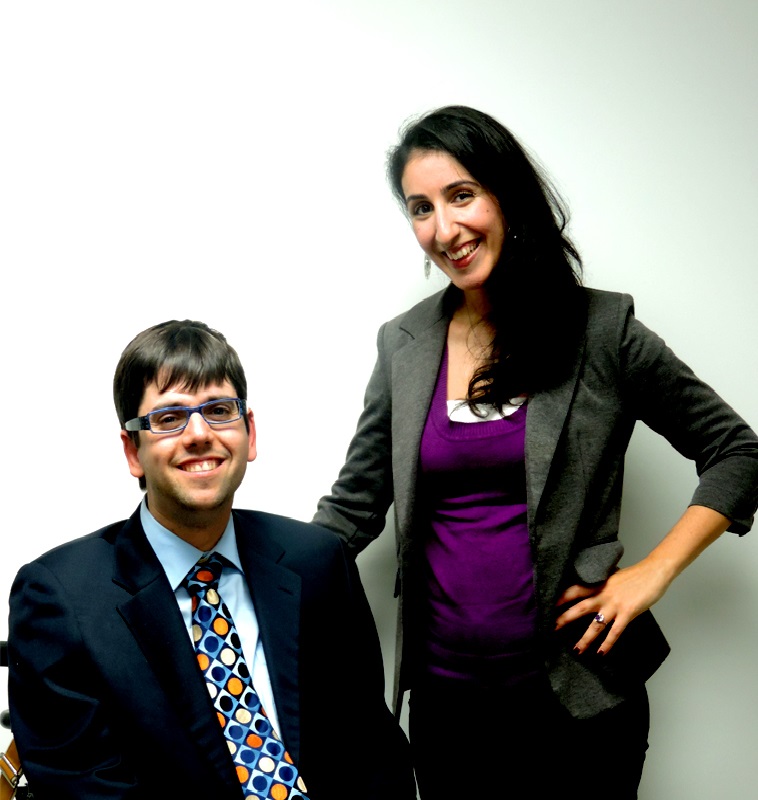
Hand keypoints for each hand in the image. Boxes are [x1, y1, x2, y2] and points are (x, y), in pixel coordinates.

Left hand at [554, 560, 669, 654]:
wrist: (653, 572)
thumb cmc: (634, 575)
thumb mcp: (612, 577)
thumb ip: (601, 585)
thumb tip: (592, 589)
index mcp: (598, 584)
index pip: (573, 591)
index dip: (559, 598)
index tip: (545, 606)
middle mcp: (602, 594)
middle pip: (578, 608)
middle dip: (564, 619)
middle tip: (551, 629)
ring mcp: (614, 604)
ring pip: (595, 624)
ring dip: (585, 639)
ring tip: (576, 651)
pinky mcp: (627, 612)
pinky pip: (615, 632)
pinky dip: (608, 644)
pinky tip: (601, 653)